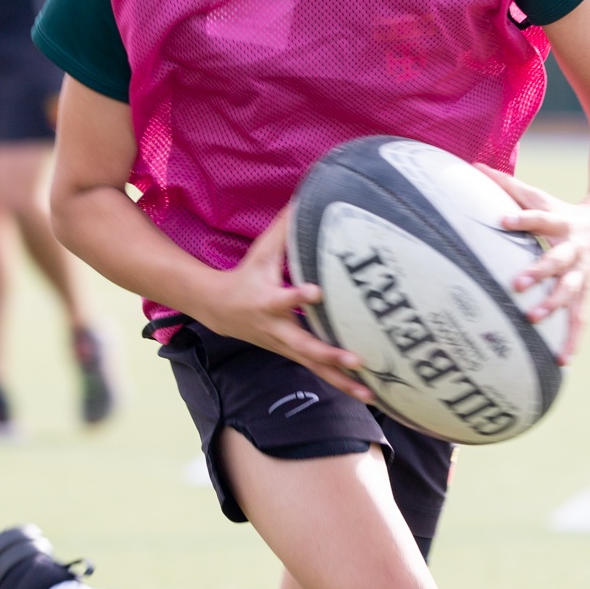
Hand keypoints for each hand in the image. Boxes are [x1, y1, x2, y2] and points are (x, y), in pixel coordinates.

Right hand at [194, 206, 372, 401]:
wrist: (219, 311)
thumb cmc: (247, 275)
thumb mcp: (261, 251)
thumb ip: (285, 227)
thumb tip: (306, 195)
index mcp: (268, 301)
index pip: (284, 299)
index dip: (299, 298)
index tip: (316, 292)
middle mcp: (278, 329)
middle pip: (305, 346)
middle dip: (330, 354)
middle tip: (356, 359)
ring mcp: (286, 347)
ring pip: (315, 367)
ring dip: (342, 380)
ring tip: (370, 392)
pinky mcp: (295, 357)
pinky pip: (320, 373)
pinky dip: (342, 384)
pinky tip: (369, 394)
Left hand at [475, 165, 589, 362]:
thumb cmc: (562, 212)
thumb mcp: (539, 196)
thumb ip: (507, 184)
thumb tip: (474, 165)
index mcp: (561, 223)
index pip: (539, 218)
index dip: (522, 219)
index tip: (503, 220)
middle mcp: (573, 250)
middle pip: (556, 260)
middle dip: (539, 272)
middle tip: (516, 283)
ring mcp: (582, 273)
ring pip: (569, 291)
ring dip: (552, 306)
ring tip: (531, 319)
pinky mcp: (586, 291)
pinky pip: (580, 318)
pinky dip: (573, 339)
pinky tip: (562, 361)